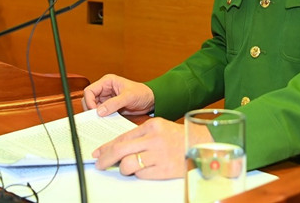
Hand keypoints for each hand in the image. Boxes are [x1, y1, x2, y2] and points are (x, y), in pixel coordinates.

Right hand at [82, 74, 154, 116]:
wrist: (151, 100)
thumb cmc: (142, 93)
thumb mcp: (128, 97)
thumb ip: (114, 103)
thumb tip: (99, 111)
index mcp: (107, 82)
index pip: (89, 91)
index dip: (89, 101)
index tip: (94, 111)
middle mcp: (105, 89)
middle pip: (89, 99)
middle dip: (91, 109)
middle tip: (96, 117)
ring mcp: (107, 99)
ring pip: (93, 107)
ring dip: (96, 114)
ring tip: (101, 120)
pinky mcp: (110, 107)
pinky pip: (101, 112)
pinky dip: (101, 117)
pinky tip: (105, 121)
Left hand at [92, 117, 210, 178]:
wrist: (201, 146)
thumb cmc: (178, 138)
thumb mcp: (159, 129)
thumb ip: (140, 136)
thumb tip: (117, 148)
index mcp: (152, 126)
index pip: (122, 137)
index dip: (106, 147)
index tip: (98, 154)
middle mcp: (154, 139)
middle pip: (120, 150)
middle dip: (106, 159)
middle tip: (100, 164)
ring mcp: (159, 155)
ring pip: (128, 164)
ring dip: (124, 168)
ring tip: (130, 167)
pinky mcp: (164, 169)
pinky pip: (141, 174)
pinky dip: (140, 174)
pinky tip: (147, 169)